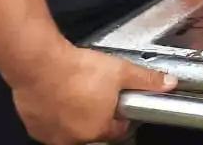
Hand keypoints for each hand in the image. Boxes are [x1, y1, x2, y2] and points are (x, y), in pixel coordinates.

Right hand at [12, 45, 176, 144]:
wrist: (40, 65)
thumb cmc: (77, 71)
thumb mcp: (122, 72)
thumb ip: (147, 80)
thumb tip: (168, 83)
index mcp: (97, 130)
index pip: (118, 129)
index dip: (123, 114)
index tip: (120, 102)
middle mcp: (72, 138)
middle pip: (94, 129)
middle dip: (99, 113)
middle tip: (99, 91)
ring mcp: (51, 134)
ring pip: (71, 126)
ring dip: (77, 113)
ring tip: (79, 90)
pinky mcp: (34, 126)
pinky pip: (51, 122)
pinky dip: (57, 111)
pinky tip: (61, 94)